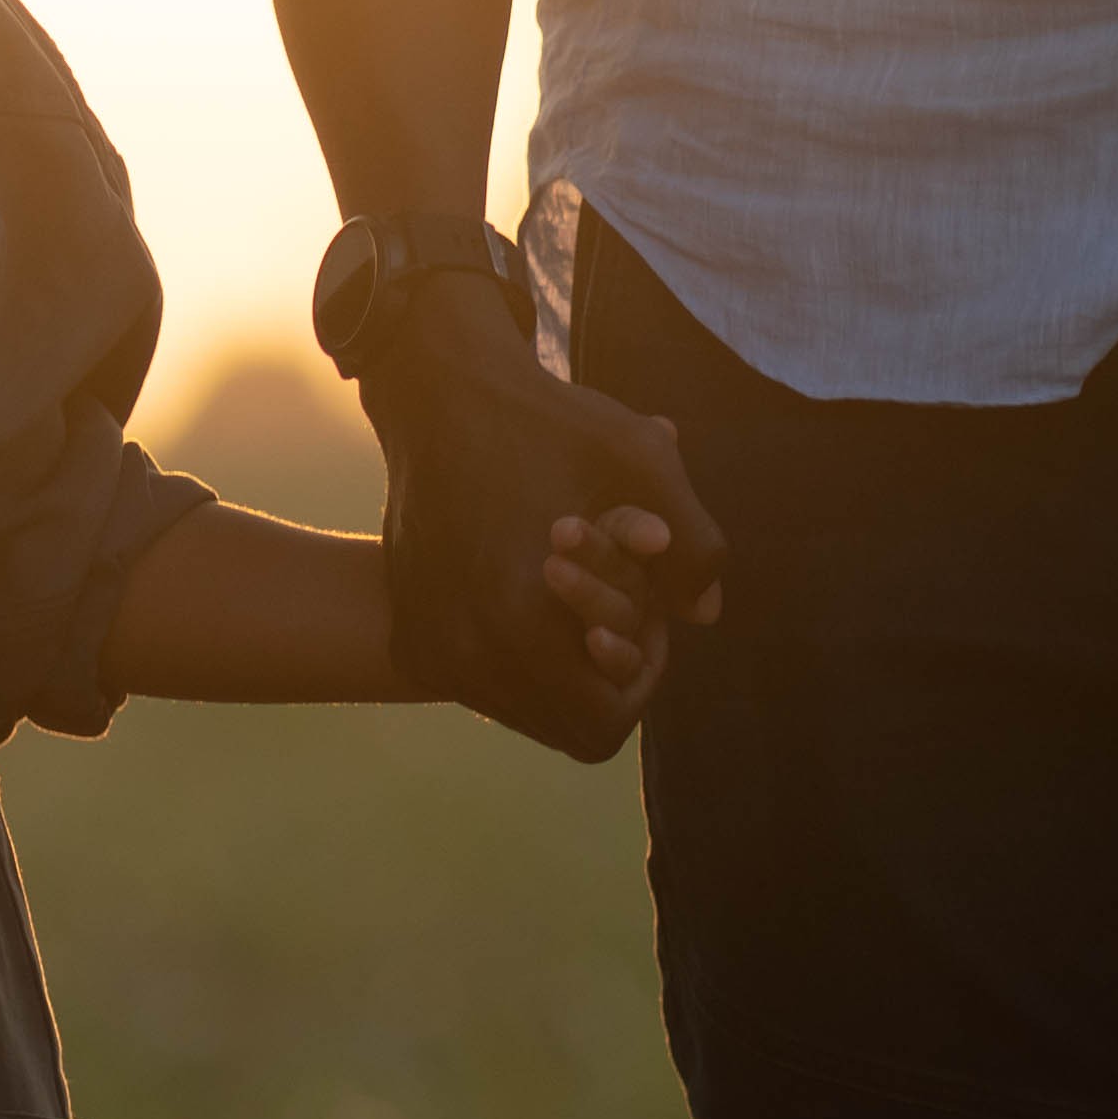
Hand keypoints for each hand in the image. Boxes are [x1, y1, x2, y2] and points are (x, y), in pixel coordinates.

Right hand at [363, 292, 715, 761]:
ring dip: (561, 666)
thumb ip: (695, 547)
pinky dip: (516, 653)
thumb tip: (707, 614)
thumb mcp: (643, 463)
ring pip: (521, 705)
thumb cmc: (546, 423)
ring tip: (576, 595)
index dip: (642, 678)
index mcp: (519, 626)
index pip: (603, 723)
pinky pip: (478, 679)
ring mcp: (430, 647)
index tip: (649, 619)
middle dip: (605, 674)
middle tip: (619, 608)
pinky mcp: (411, 632)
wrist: (436, 394)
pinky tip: (531, 591)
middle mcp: (463, 654)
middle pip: (564, 724)